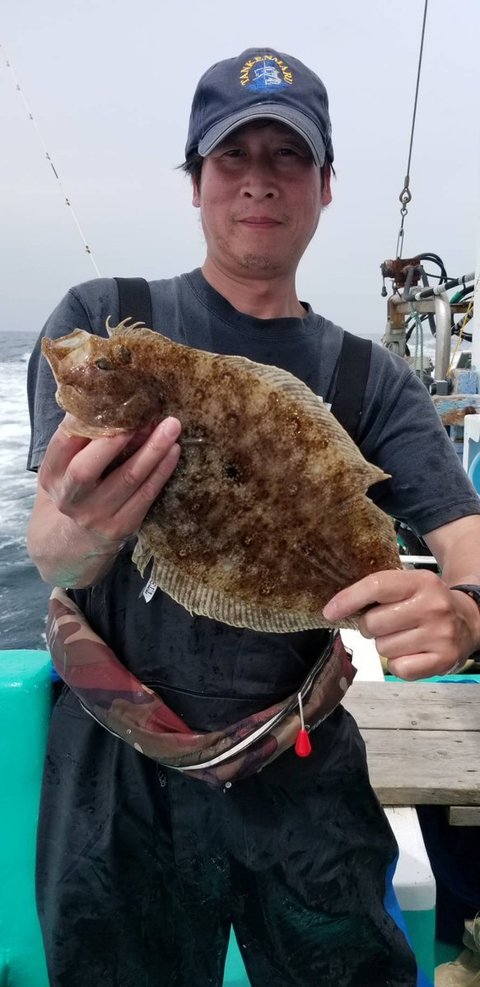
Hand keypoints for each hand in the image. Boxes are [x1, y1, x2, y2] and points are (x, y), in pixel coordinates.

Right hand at [38, 416, 180, 547]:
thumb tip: (114, 402)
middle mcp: (69, 498)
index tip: (109, 403)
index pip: (62, 444)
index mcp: (51, 475)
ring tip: (171, 427)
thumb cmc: (78, 489)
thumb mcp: (65, 467)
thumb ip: (80, 440)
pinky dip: (162, 471)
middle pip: (87, 469)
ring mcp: (96, 515)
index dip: (84, 423)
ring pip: (127, 479)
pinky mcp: (122, 526)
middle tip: (144, 416)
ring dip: (152, 451)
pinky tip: (174, 451)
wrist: (77, 541)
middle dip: (116, 440)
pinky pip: (146, 495)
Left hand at [322, 568, 478, 678]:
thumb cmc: (427, 603)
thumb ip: (379, 591)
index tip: (330, 611)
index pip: (376, 586)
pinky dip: (397, 664)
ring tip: (404, 636)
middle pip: (373, 623)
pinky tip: (411, 652)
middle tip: (385, 624)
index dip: (348, 600)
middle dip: (370, 627)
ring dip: (386, 645)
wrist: (468, 621)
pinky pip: (397, 669)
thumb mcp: (409, 585)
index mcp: (420, 582)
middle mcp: (432, 607)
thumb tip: (338, 606)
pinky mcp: (442, 659)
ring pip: (383, 648)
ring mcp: (439, 635)